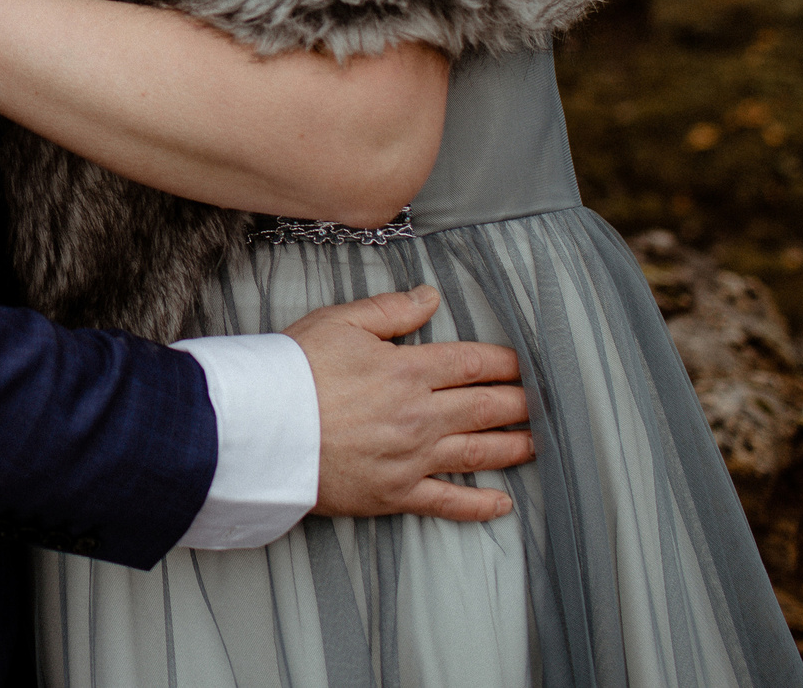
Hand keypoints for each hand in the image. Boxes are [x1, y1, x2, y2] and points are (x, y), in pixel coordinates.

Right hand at [289, 284, 532, 521]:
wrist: (259, 429)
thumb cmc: (293, 370)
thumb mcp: (340, 322)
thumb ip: (391, 310)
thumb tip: (431, 297)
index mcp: (408, 370)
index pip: (473, 364)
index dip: (505, 362)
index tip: (524, 363)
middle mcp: (420, 416)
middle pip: (485, 407)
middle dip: (519, 403)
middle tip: (543, 402)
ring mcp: (411, 459)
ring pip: (478, 453)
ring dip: (513, 447)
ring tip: (537, 442)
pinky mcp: (395, 493)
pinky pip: (447, 503)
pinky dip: (479, 505)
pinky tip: (503, 504)